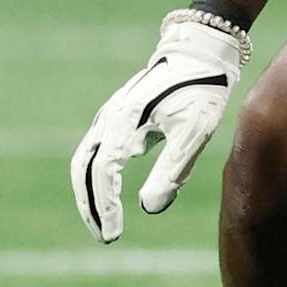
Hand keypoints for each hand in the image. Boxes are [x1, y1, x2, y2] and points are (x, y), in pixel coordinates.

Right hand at [70, 10, 249, 241]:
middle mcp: (110, 117)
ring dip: (90, 192)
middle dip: (90, 205)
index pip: (103, 172)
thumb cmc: (202, 88)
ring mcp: (110, 114)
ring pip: (86, 160)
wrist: (200, 50)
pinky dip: (98, 176)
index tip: (113, 234)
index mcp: (126, 120)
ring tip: (103, 222)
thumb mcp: (194, 130)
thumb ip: (172, 169)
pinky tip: (110, 194)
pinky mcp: (118, 116)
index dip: (104, 205)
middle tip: (103, 235)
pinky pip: (97, 151)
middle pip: (84, 168)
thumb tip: (149, 208)